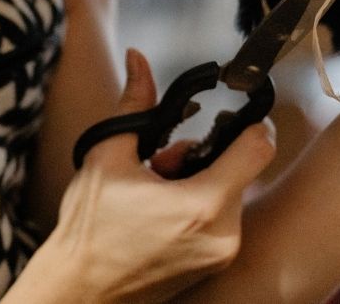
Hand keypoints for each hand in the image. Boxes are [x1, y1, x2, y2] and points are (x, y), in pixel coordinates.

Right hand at [30, 49, 275, 303]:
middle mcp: (224, 234)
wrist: (80, 290)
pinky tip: (163, 213)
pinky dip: (201, 207)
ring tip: (158, 190)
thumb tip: (138, 60)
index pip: (259, 147)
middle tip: (162, 163)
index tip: (228, 117)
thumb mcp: (107, 155)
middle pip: (240, 169)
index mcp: (202, 204)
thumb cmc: (89, 228)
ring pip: (231, 194)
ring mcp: (222, 255)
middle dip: (205, 155)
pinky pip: (224, 221)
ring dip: (202, 181)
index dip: (250, 122)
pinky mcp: (216, 267)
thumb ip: (135, 103)